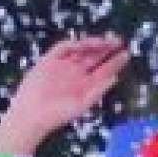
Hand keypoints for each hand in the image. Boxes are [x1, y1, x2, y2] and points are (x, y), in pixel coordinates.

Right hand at [0, 37, 130, 156]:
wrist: (31, 116)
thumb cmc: (57, 115)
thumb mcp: (82, 104)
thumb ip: (98, 90)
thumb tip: (115, 77)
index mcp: (85, 85)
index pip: (103, 70)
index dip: (115, 62)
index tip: (126, 53)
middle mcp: (75, 73)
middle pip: (94, 56)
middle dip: (106, 48)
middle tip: (118, 40)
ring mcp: (63, 65)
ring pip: (80, 50)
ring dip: (92, 44)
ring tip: (104, 41)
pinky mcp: (49, 61)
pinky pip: (62, 48)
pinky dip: (73, 45)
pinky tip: (84, 44)